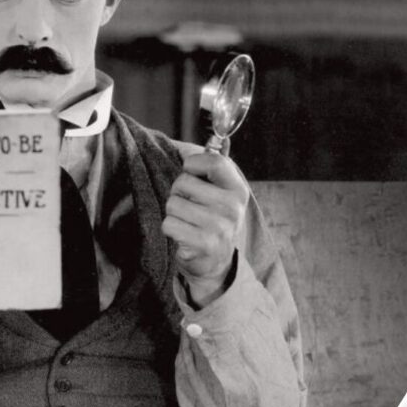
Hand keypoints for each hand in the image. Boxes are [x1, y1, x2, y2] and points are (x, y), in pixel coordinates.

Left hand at [161, 151, 248, 306]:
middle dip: (179, 193)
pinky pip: (169, 224)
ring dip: (173, 213)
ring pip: (173, 203)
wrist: (215, 263)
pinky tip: (184, 234)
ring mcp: (220, 226)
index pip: (213, 161)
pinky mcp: (204, 244)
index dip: (193, 163)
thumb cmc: (212, 219)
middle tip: (190, 206)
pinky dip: (170, 229)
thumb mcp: (220, 192)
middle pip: (184, 182)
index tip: (190, 172)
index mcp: (238, 189)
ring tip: (188, 221)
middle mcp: (233, 207)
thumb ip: (211, 166)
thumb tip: (200, 143)